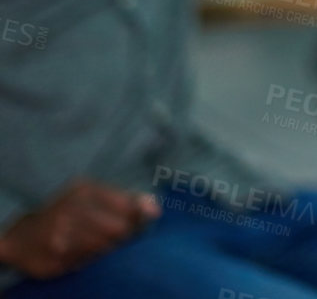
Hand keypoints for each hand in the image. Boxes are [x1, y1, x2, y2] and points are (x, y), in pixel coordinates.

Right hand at [0, 179, 159, 278]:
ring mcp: (60, 237)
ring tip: (102, 243)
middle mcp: (70, 211)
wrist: (21, 235)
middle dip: (126, 235)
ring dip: (109, 249)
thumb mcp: (91, 196)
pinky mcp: (54, 260)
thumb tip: (156, 208)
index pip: (127, 206)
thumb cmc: (66, 212)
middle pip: (119, 230)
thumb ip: (125, 199)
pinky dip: (92, 260)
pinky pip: (87, 263)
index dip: (140, 217)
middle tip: (122, 236)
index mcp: (83, 191)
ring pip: (105, 248)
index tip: (146, 220)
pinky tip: (86, 253)